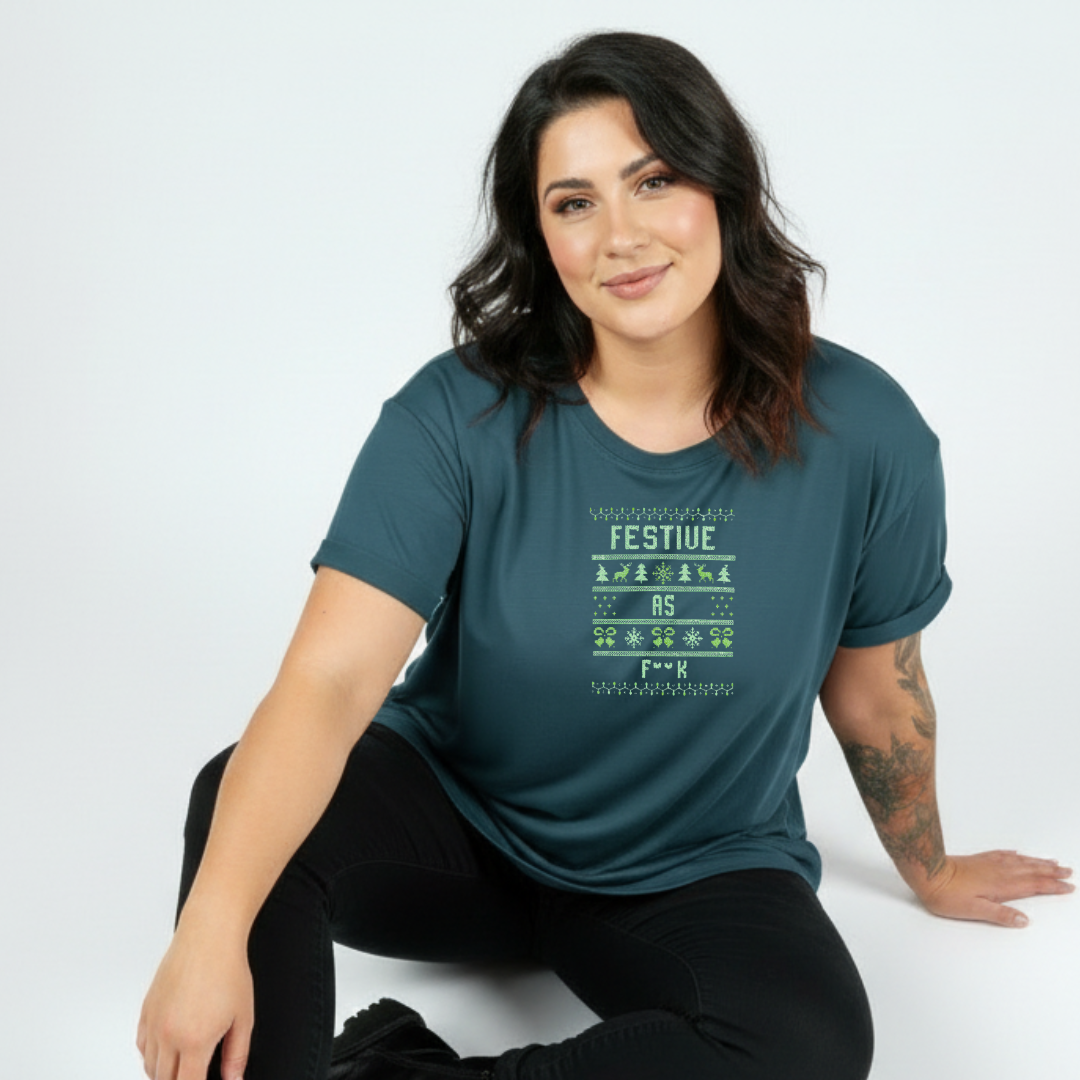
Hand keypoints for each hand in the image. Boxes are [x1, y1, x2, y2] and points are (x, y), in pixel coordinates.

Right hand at [136, 925, 253, 1079]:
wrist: (209, 936)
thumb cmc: (228, 969)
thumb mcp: (244, 1017)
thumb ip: (237, 1055)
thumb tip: (233, 1078)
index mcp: (194, 1040)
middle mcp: (169, 1034)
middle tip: (196, 1070)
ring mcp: (154, 1022)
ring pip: (150, 1066)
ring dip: (165, 1071)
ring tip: (185, 1064)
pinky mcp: (146, 1009)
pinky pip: (141, 1045)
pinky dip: (152, 1054)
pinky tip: (168, 1049)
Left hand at [915, 850, 1073, 926]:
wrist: (926, 873)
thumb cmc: (946, 894)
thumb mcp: (974, 911)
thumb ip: (1000, 915)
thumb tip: (1024, 920)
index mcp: (1001, 885)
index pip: (1033, 885)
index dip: (1052, 886)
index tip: (1069, 886)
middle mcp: (998, 871)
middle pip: (1031, 870)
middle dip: (1051, 871)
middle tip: (1068, 871)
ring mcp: (988, 863)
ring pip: (1019, 861)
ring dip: (1037, 861)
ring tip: (1052, 861)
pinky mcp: (978, 860)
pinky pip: (1002, 854)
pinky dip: (1014, 855)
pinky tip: (1018, 854)